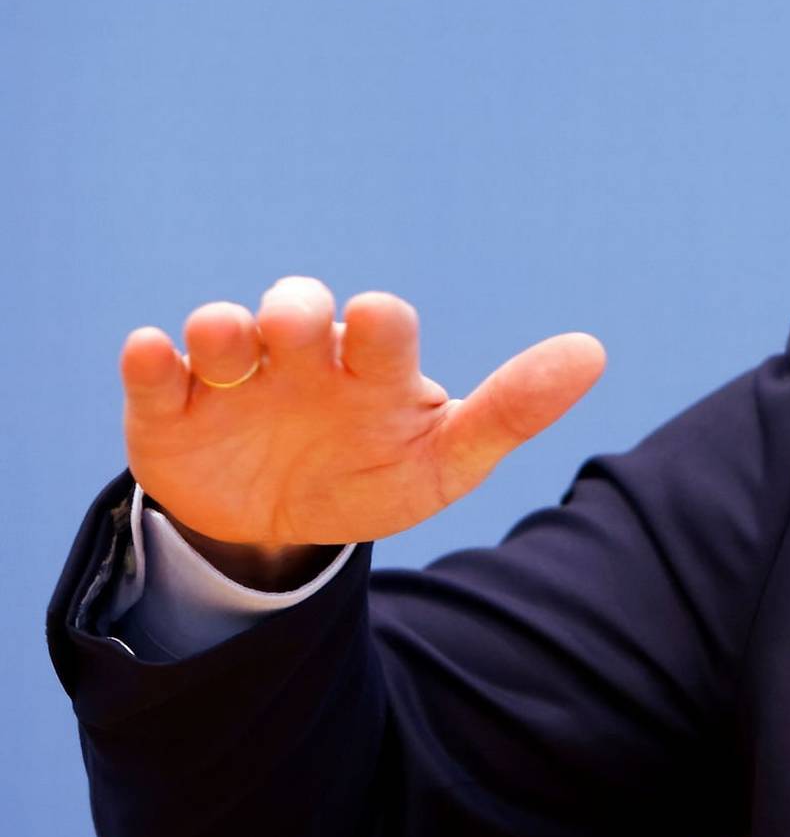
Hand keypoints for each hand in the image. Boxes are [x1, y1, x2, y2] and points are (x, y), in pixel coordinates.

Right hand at [120, 277, 605, 577]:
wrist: (282, 526)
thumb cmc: (374, 473)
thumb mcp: (446, 461)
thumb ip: (513, 410)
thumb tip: (593, 352)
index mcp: (371, 365)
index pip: (381, 326)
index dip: (379, 325)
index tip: (376, 329)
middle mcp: (301, 357)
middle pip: (295, 310)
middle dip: (295, 312)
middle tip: (298, 332)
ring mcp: (231, 380)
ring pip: (220, 331)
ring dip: (223, 330)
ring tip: (228, 347)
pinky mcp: (168, 411)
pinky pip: (150, 375)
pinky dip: (148, 360)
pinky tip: (152, 352)